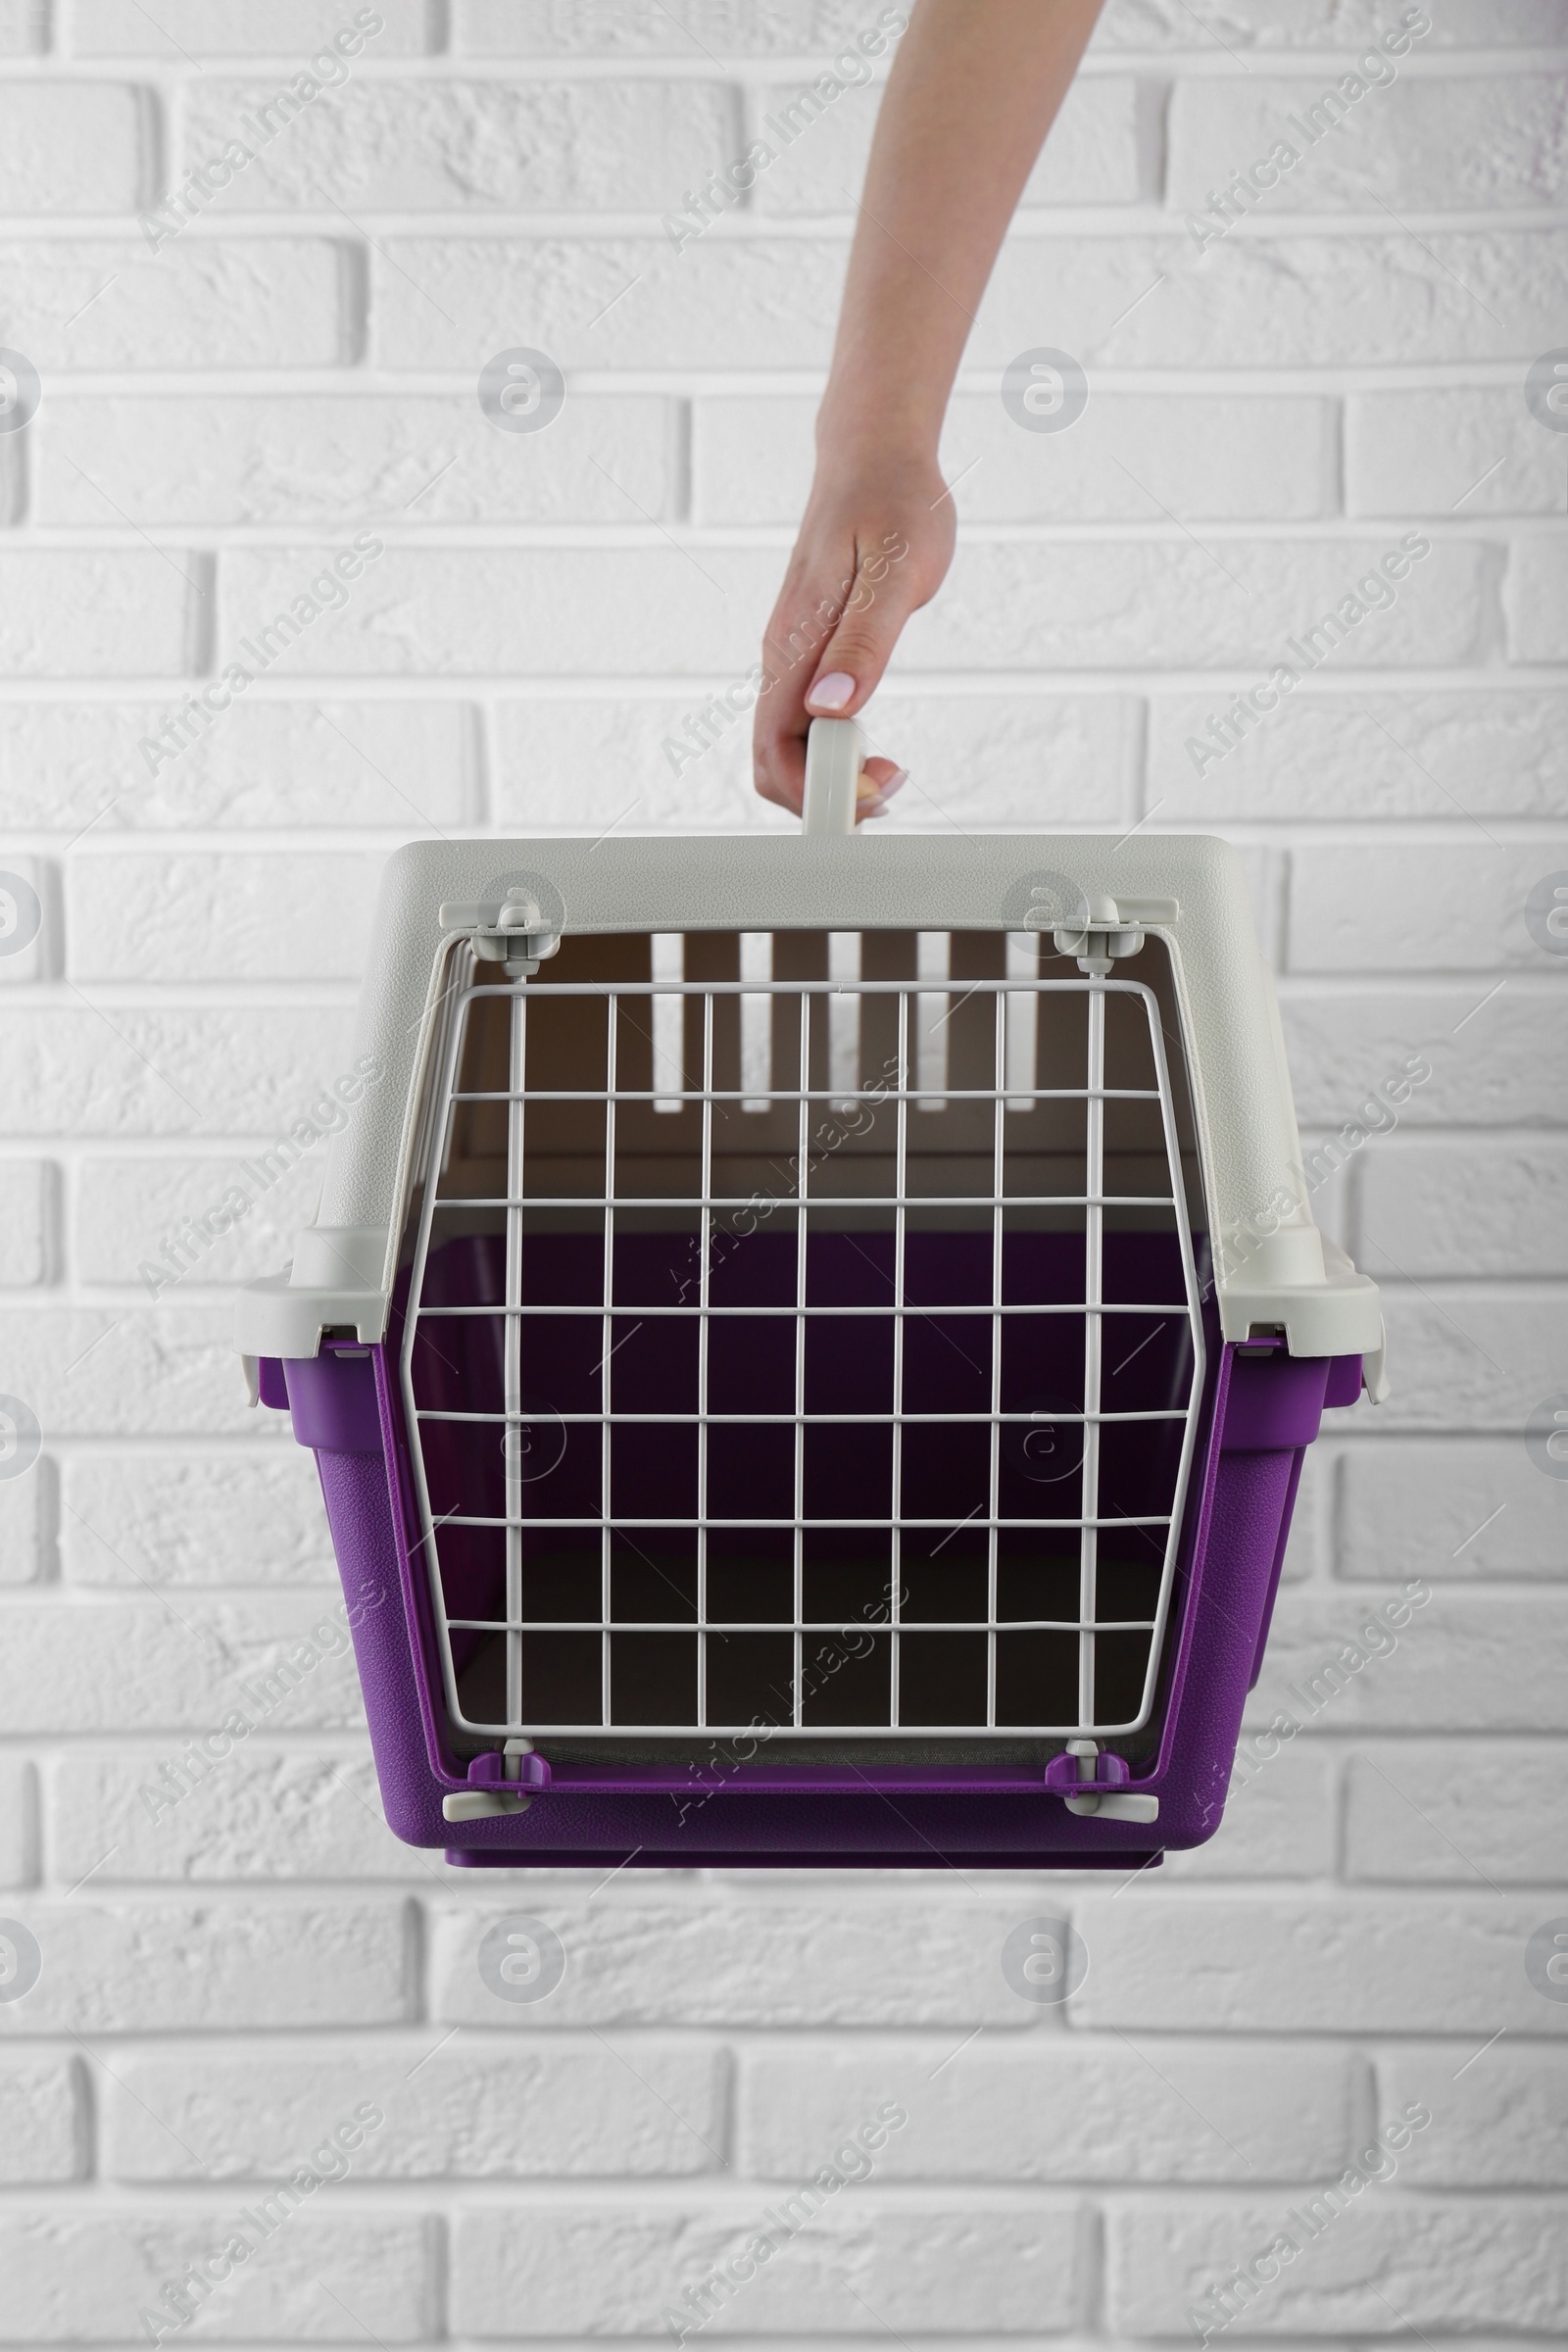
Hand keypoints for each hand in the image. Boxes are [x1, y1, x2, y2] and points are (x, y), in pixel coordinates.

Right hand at [752, 445, 954, 821]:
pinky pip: (803, 725)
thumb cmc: (892, 502)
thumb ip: (863, 642)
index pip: (774, 753)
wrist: (874, 454)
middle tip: (892, 784)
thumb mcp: (895, 570)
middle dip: (824, 797)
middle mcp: (780, 659)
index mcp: (792, 646)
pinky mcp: (808, 654)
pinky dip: (835, 753)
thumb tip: (832, 708)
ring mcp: (791, 659)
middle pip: (772, 764)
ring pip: (787, 748)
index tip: (875, 789)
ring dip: (831, 778)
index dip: (816, 791)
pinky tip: (874, 743)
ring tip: (891, 769)